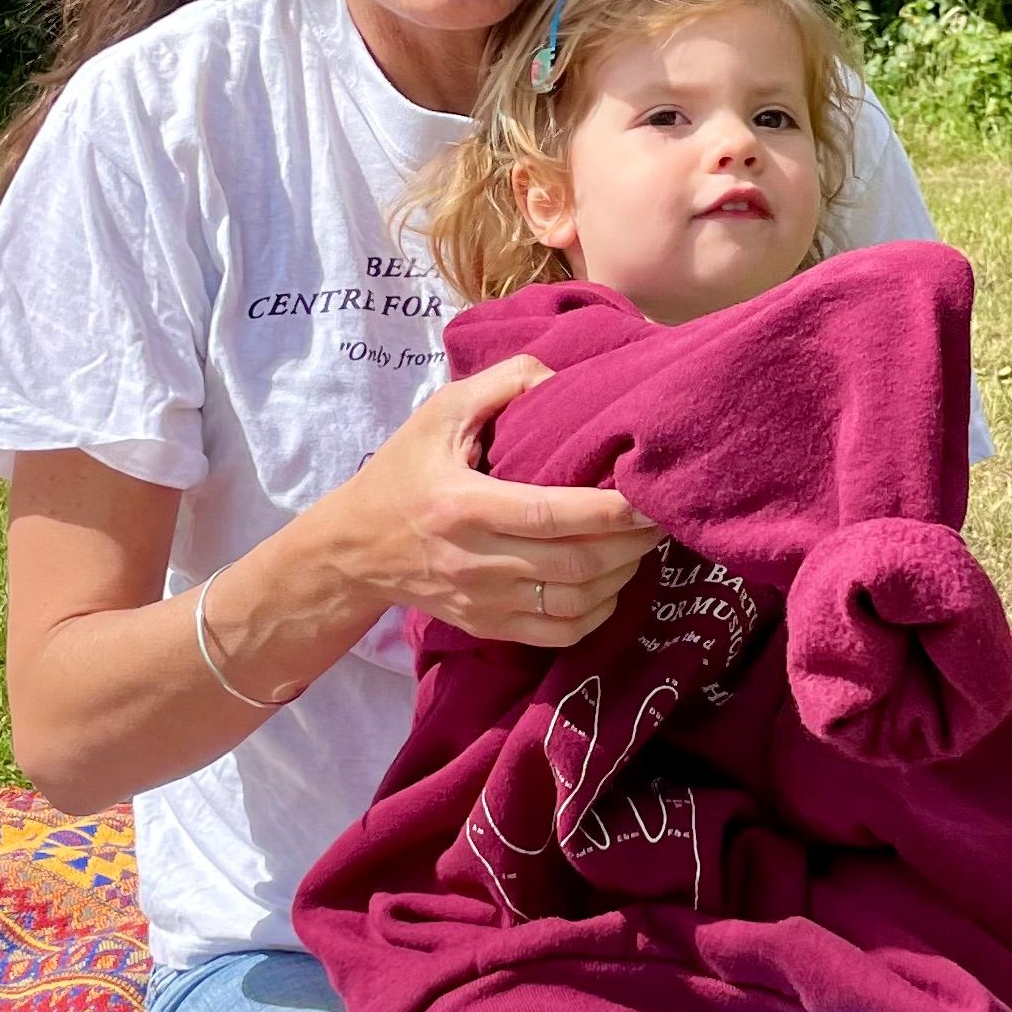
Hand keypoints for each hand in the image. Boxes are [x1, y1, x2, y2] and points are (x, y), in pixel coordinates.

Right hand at [323, 353, 661, 646]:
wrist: (354, 548)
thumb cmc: (404, 472)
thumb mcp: (440, 412)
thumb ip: (502, 384)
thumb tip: (561, 378)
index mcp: (464, 505)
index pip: (552, 515)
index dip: (609, 512)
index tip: (648, 498)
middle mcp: (475, 561)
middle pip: (575, 565)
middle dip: (630, 545)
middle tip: (658, 519)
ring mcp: (482, 601)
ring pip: (575, 605)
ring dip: (621, 578)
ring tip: (638, 547)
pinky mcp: (487, 626)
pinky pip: (559, 634)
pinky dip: (597, 612)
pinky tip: (610, 583)